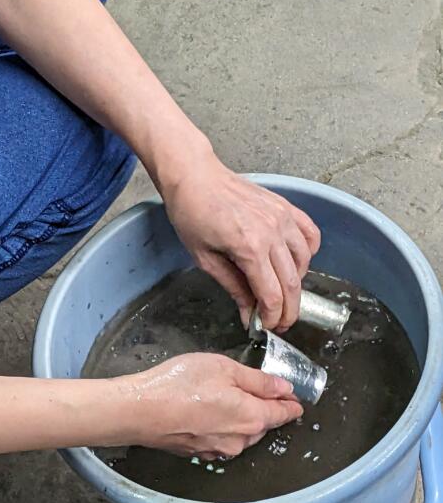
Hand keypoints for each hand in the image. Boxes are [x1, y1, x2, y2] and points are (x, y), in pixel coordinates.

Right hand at [121, 353, 302, 459]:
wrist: (141, 410)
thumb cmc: (181, 385)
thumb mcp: (225, 368)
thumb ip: (258, 380)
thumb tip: (283, 388)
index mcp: (252, 417)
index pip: (283, 413)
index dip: (291, 403)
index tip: (296, 398)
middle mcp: (240, 440)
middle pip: (264, 423)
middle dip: (266, 407)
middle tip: (263, 388)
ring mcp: (219, 450)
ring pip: (243, 433)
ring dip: (244, 417)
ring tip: (231, 396)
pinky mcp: (200, 452)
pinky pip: (223, 438)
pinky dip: (225, 425)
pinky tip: (210, 410)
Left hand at [163, 156, 320, 331]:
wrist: (194, 176)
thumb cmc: (192, 214)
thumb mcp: (205, 258)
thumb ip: (233, 287)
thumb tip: (248, 314)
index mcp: (250, 248)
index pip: (272, 295)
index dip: (272, 317)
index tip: (266, 326)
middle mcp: (272, 233)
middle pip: (292, 283)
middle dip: (289, 309)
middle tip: (280, 322)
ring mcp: (282, 217)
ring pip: (304, 262)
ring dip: (297, 283)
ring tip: (283, 293)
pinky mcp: (285, 206)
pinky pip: (310, 233)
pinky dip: (309, 252)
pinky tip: (296, 262)